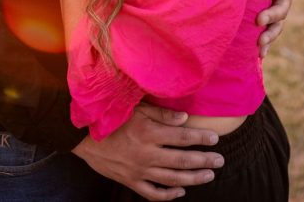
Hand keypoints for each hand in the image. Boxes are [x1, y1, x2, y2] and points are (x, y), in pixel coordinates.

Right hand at [72, 102, 223, 200]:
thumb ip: (162, 115)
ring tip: (209, 175)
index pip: (182, 137)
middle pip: (182, 160)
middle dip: (204, 161)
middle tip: (220, 160)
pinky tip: (181, 191)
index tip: (215, 139)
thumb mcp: (136, 109)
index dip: (201, 138)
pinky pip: (153, 193)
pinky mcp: (131, 181)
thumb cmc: (111, 118)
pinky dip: (169, 194)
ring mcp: (139, 171)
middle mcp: (146, 154)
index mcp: (148, 133)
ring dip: (193, 178)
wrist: (83, 137)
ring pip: (172, 179)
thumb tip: (185, 119)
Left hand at [257, 0, 298, 57]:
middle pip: (282, 8)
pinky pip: (270, 34)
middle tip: (260, 19)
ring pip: (278, 25)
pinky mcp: (272, 20)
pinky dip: (265, 45)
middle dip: (272, 15)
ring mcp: (280, 10)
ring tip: (260, 44)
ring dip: (269, 35)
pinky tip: (258, 56)